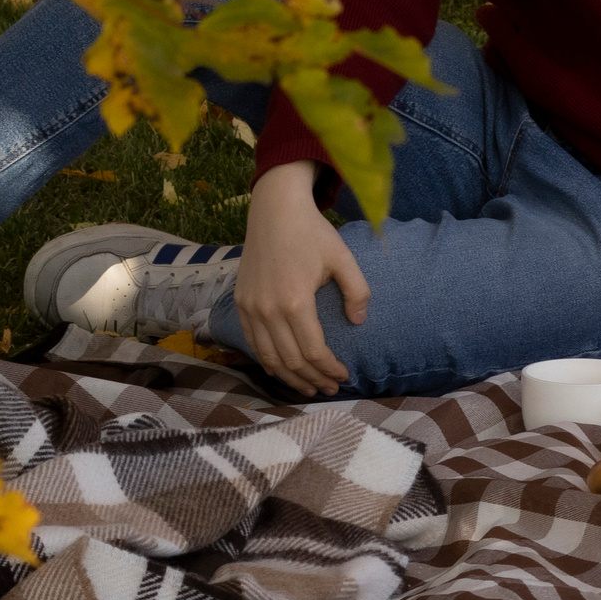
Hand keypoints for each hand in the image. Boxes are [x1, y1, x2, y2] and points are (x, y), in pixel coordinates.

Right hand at [236, 160, 370, 396]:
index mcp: (295, 302)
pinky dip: (269, 362)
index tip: (344, 376)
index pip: (313, 351)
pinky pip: (253, 343)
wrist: (275, 210)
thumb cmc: (312, 233)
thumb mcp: (343, 258)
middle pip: (291, 361)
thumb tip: (359, 322)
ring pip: (269, 358)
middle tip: (330, 388)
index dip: (329, 369)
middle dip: (313, 380)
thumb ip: (357, 291)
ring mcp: (250, 308)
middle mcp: (268, 311)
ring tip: (310, 387)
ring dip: (291, 378)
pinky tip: (283, 369)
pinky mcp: (241, 304)